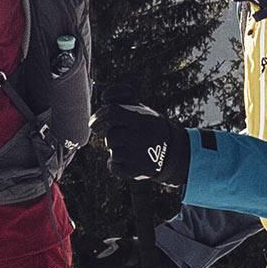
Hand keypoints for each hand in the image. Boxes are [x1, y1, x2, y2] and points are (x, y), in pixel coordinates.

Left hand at [99, 101, 189, 215]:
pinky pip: (114, 167)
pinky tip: (129, 160)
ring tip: (130, 148)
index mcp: (141, 118)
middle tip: (121, 137)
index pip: (113, 112)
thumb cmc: (150, 127)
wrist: (173, 152)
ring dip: (116, 150)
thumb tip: (104, 97)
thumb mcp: (141, 110)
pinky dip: (117, 165)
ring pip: (112, 152)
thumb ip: (122, 98)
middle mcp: (140, 136)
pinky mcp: (137, 171)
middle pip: (111, 136)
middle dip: (112, 136)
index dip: (100, 117)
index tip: (94, 123)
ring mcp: (139, 155)